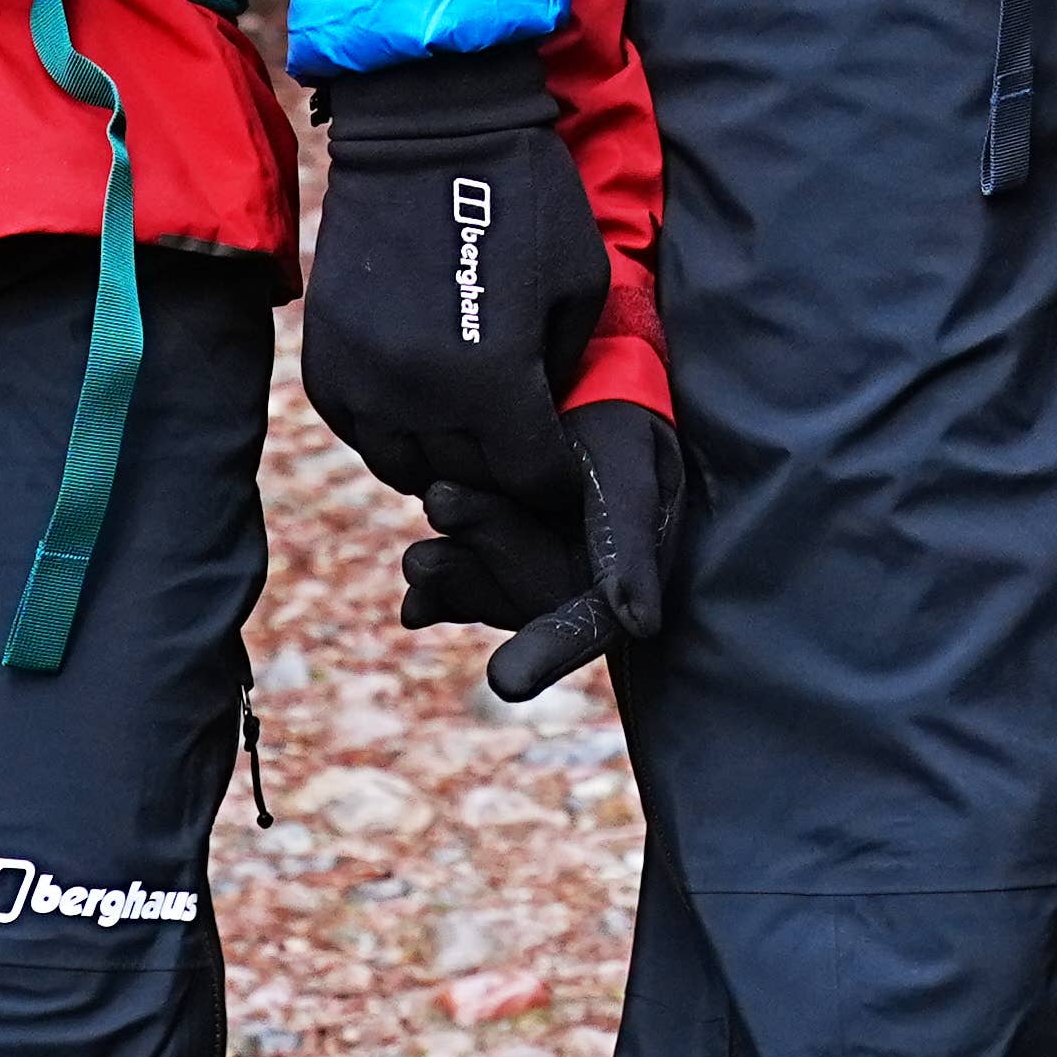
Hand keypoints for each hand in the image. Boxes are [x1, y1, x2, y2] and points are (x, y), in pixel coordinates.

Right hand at [300, 49, 607, 505]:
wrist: (428, 130)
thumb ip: (564, 369)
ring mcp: (364, 382)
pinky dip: (389, 430)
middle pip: (468, 481)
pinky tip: (418, 404)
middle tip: (517, 452)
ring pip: (405, 468)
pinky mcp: (324, 361)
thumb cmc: (523, 197)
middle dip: (502, 473)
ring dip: (441, 460)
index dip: (557, 480)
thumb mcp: (581, 284)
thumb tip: (547, 421)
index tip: (563, 468)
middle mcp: (420, 397)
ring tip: (467, 435)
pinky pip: (357, 431)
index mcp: (494, 381)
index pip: (532, 479)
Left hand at [399, 396, 685, 703]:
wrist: (581, 374)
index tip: (503, 681)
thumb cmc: (623, 421)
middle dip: (481, 564)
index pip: (583, 627)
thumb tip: (639, 625)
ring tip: (432, 520)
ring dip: (450, 567)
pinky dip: (435, 589)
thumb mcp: (635, 472)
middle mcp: (571, 583)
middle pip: (519, 599)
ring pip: (482, 590)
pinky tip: (417, 603)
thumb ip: (630, 542)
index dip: (546, 653)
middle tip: (440, 513)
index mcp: (621, 576)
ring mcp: (525, 568)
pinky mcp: (486, 553)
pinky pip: (457, 586)